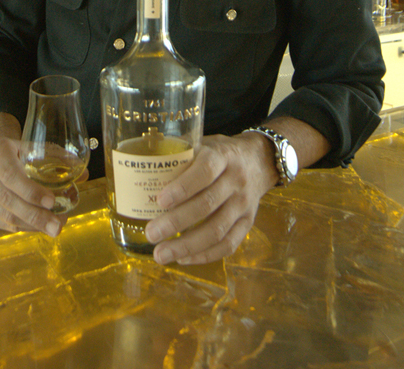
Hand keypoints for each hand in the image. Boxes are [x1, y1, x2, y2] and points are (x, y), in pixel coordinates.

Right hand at [0, 113, 68, 235]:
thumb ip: (58, 159)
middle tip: (56, 226)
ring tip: (53, 228)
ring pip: (4, 214)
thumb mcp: (34, 146)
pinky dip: (21, 227)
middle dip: (34, 215)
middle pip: (7, 198)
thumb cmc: (17, 150)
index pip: (10, 174)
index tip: (51, 202)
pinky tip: (37, 226)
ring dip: (31, 225)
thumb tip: (84, 175)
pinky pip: (1, 223)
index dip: (30, 191)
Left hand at [144, 131, 277, 265]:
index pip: (204, 172)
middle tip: (151, 234)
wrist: (259, 160)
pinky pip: (228, 245)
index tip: (160, 201)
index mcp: (223, 156)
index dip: (183, 188)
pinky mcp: (248, 223)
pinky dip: (204, 255)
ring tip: (160, 254)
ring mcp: (244, 204)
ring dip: (187, 246)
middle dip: (176, 222)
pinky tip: (183, 258)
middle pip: (207, 205)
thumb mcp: (205, 144)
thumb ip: (181, 154)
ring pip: (217, 230)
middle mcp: (235, 181)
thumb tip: (143, 167)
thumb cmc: (221, 153)